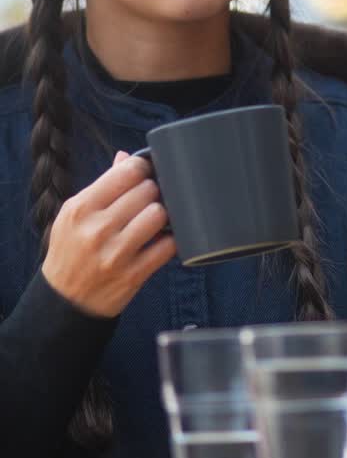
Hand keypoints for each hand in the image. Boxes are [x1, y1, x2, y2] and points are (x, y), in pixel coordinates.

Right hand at [42, 151, 175, 316]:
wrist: (65, 300)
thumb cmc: (72, 250)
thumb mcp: (74, 215)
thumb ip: (102, 186)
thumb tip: (126, 158)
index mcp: (81, 209)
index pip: (126, 173)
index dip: (142, 169)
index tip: (144, 174)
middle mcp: (97, 229)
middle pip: (146, 192)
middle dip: (152, 192)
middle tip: (148, 200)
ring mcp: (116, 254)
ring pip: (158, 215)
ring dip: (160, 215)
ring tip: (153, 220)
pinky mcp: (134, 275)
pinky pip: (167, 247)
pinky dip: (169, 241)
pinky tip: (160, 240)